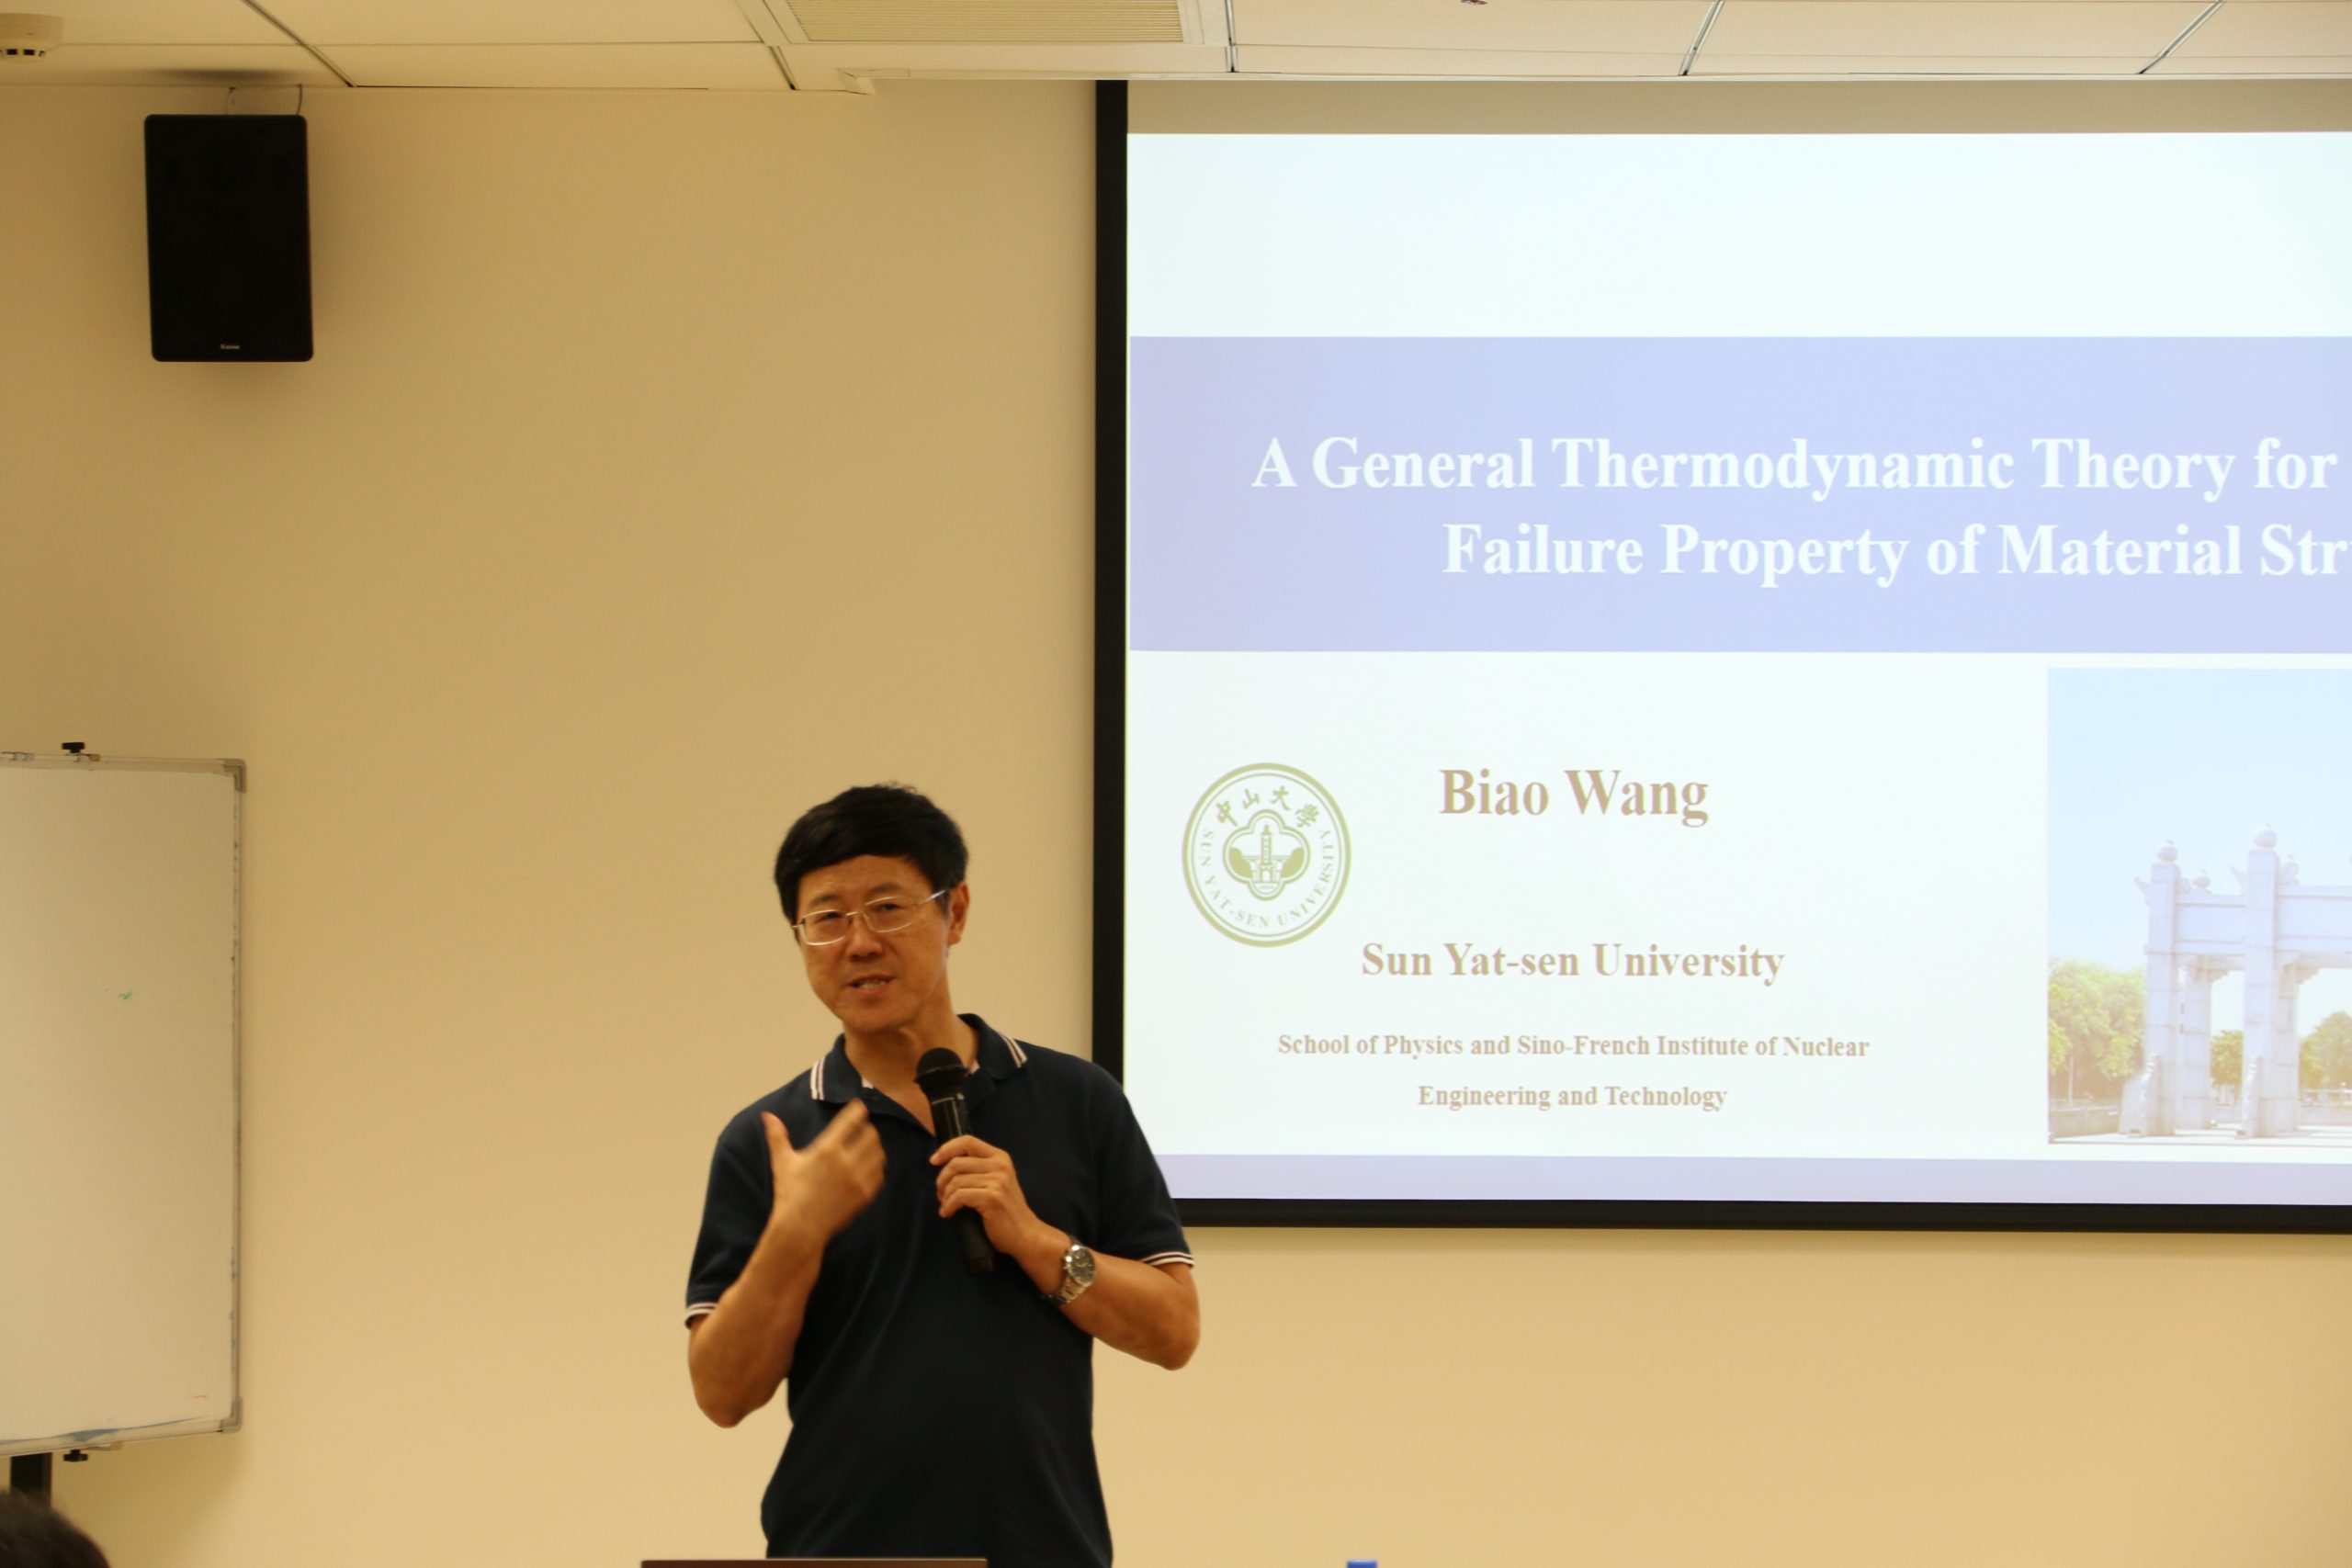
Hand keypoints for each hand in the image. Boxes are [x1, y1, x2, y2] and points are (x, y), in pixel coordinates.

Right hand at [765, 1102, 882, 1245]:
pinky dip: (877, 1167)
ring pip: (879, 1153)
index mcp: (827, 1149)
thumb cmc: (790, 1194)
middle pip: (871, 1134)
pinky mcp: (865, 1195)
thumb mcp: (782, 1163)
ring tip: (866, 1147)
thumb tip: (767, 1116)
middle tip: (862, 1129)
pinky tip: (868, 1167)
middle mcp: (846, 1161)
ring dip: (875, 1147)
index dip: (858, 1110)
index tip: (858, 1107)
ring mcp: (858, 1179)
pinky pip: (879, 1174)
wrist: (800, 1229)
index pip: (852, 1120)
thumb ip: (777, 1137)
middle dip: (868, 1128)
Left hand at [931, 1134, 1056, 1265]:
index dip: (946, 1149)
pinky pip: (959, 1196)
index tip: (934, 1161)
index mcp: (1000, 1157)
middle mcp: (1000, 1165)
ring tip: (946, 1206)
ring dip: (945, 1196)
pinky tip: (948, 1213)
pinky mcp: (992, 1198)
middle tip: (940, 1194)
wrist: (1025, 1234)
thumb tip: (945, 1164)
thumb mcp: (996, 1181)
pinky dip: (949, 1205)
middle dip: (941, 1179)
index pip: (968, 1141)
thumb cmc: (1005, 1211)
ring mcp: (997, 1181)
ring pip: (956, 1181)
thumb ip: (978, 1169)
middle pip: (956, 1163)